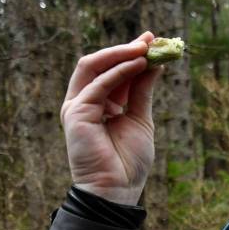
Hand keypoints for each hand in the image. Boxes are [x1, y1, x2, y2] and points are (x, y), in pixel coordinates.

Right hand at [60, 31, 162, 204]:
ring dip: (121, 54)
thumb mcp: (140, 119)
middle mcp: (85, 101)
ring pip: (95, 67)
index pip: (112, 71)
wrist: (117, 190)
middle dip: (125, 49)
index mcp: (100, 104)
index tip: (152, 41)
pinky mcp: (76, 113)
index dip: (130, 54)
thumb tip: (153, 63)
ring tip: (145, 48)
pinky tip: (138, 64)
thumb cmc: (128, 162)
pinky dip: (118, 72)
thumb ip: (142, 91)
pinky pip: (98, 85)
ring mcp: (77, 106)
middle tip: (150, 39)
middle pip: (100, 64)